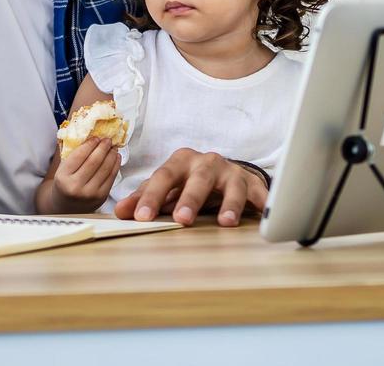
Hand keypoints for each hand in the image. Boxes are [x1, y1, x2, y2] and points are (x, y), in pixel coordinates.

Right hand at [53, 137, 120, 207]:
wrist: (65, 208)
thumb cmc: (64, 184)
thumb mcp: (61, 169)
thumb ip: (71, 153)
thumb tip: (85, 131)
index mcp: (63, 177)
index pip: (79, 156)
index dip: (90, 144)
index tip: (95, 137)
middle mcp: (76, 187)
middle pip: (94, 161)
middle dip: (103, 147)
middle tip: (107, 139)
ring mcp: (90, 194)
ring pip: (105, 169)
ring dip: (111, 154)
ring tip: (113, 146)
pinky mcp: (101, 198)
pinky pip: (111, 177)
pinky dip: (115, 165)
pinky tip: (116, 157)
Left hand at [112, 148, 266, 226]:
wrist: (224, 172)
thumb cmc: (189, 181)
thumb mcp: (167, 187)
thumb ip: (144, 198)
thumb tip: (119, 213)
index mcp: (181, 161)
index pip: (163, 177)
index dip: (151, 197)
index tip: (141, 217)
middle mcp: (206, 162)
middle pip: (197, 180)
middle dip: (190, 199)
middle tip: (182, 219)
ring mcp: (231, 172)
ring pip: (232, 186)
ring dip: (229, 204)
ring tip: (226, 222)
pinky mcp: (252, 183)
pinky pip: (259, 193)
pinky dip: (263, 203)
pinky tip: (264, 214)